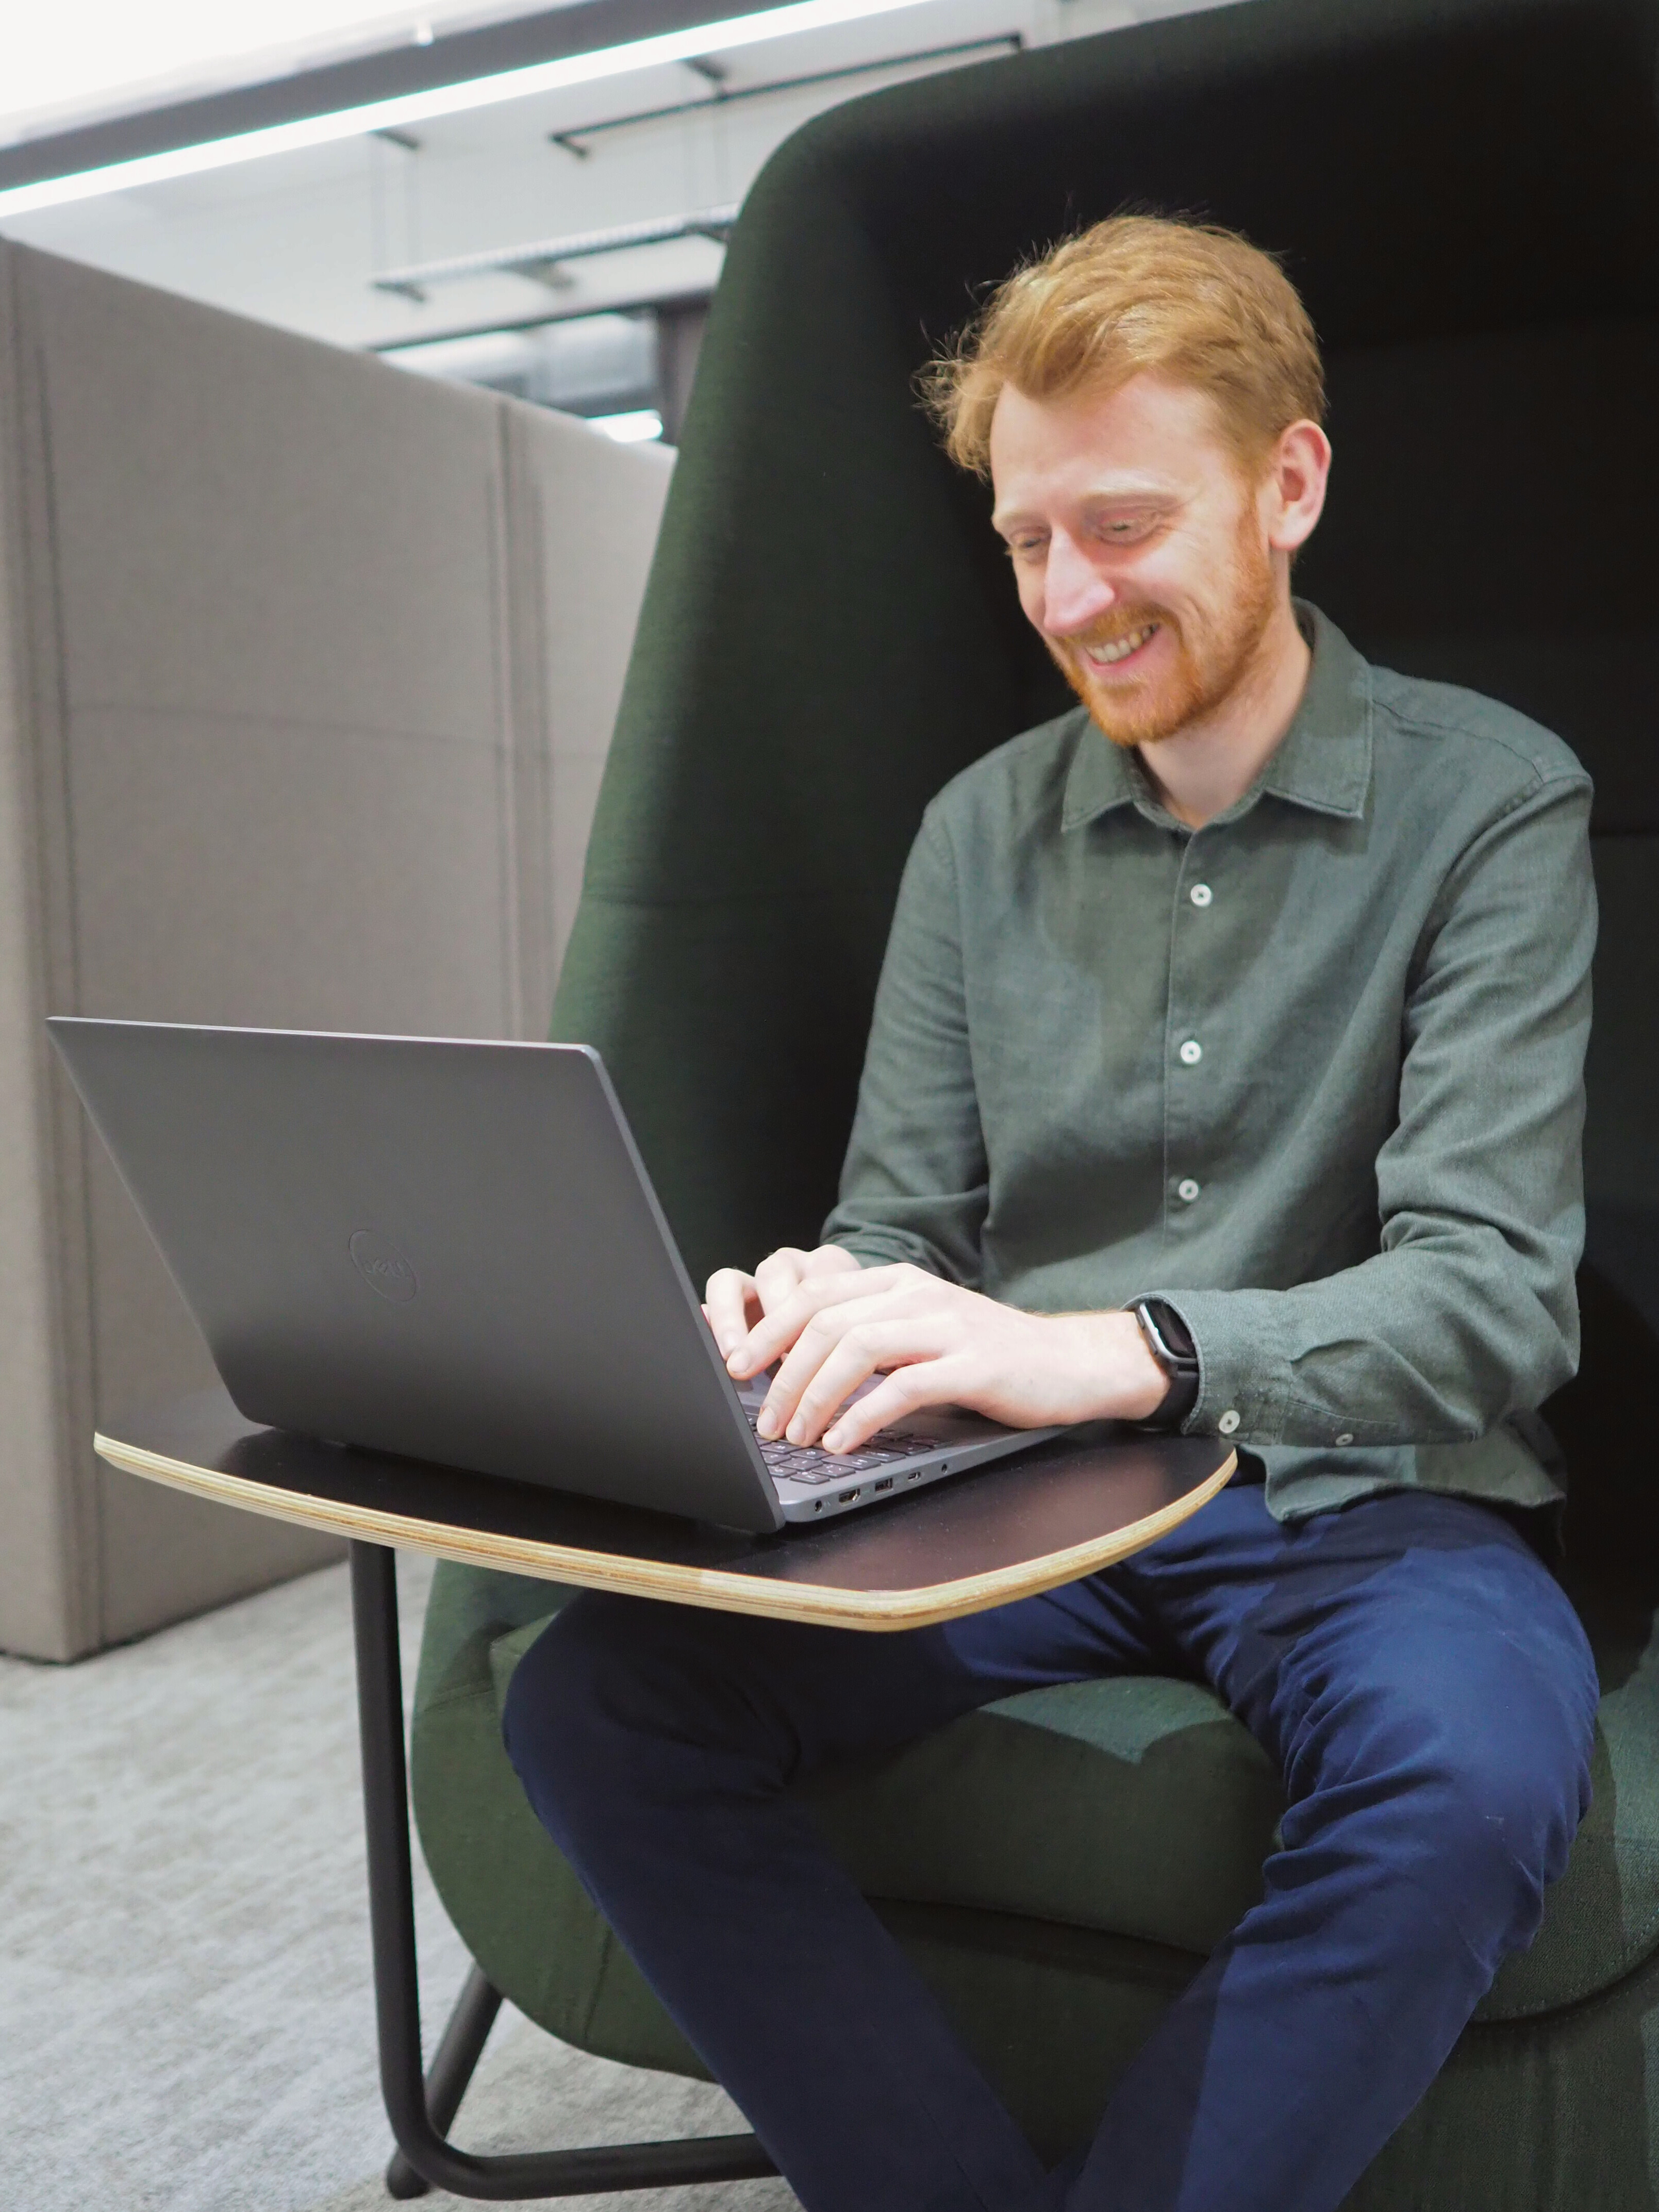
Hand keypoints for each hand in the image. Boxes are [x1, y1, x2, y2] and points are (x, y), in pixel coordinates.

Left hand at [713, 1257, 1170, 1452]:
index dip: (769, 1331)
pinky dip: (862, 1417)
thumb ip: (870, 1336)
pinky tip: (843, 1442)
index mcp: (897, 1282)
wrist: (1071, 1363)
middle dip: (783, 1374)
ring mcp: (947, 1326)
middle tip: (765, 1419)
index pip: (814, 1296)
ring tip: (797, 1435)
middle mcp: (916, 1294)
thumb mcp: (922, 1332)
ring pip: (856, 1349)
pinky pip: (902, 1388)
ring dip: (815, 1396)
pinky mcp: (972, 1364)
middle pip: (825, 1323)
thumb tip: (798, 1366)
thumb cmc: (989, 1356)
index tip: (737, 1369)